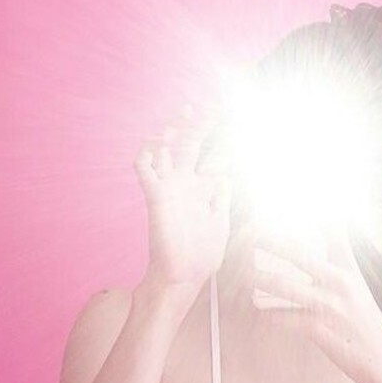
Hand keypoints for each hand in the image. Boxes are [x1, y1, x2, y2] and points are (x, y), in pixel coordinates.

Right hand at [134, 102, 232, 288]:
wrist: (183, 276)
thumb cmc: (202, 254)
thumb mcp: (221, 222)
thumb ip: (223, 197)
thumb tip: (229, 175)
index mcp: (204, 189)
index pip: (214, 156)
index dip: (224, 140)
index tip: (237, 122)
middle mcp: (186, 183)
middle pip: (192, 146)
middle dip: (201, 126)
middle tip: (213, 106)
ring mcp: (169, 188)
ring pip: (167, 150)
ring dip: (173, 131)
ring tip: (185, 112)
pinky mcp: (155, 196)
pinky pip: (144, 169)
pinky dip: (145, 155)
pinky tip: (152, 143)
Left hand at [250, 219, 381, 382]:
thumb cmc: (364, 323)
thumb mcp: (357, 285)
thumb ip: (340, 257)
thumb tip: (333, 224)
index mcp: (347, 270)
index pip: (334, 231)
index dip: (317, 211)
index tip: (294, 195)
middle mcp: (340, 283)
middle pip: (298, 253)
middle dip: (268, 241)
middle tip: (246, 232)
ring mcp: (329, 306)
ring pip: (284, 286)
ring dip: (259, 280)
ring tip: (242, 274)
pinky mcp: (319, 329)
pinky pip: (284, 318)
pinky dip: (268, 314)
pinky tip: (258, 310)